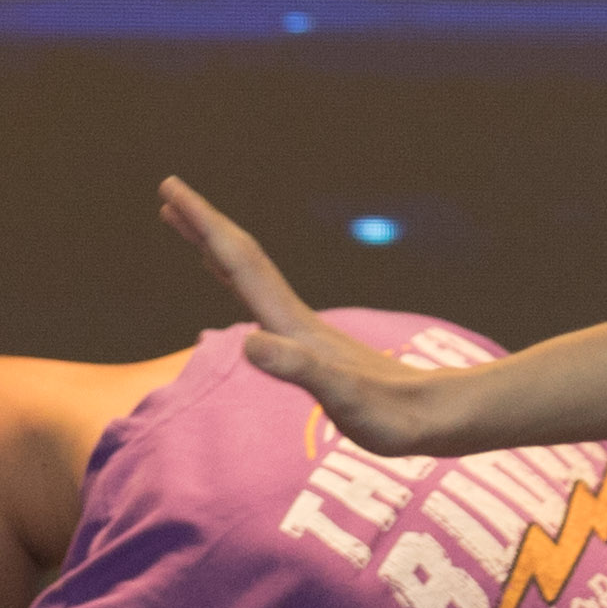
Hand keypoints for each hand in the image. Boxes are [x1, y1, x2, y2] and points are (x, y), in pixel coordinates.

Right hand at [161, 176, 476, 452]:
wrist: (437, 417)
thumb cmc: (391, 415)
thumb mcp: (343, 398)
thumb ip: (299, 369)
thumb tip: (249, 341)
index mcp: (293, 325)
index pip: (239, 263)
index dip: (204, 227)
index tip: (170, 191)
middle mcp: (296, 320)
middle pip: (243, 259)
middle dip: (204, 225)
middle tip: (168, 192)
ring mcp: (305, 332)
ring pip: (251, 276)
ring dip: (218, 248)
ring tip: (190, 227)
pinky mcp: (314, 349)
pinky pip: (263, 302)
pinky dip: (239, 283)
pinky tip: (237, 287)